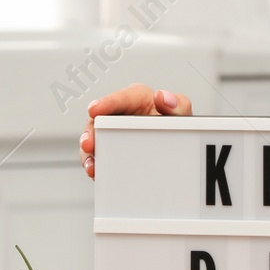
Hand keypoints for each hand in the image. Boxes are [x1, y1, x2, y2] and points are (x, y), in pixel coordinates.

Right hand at [78, 83, 193, 177]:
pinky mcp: (110, 149)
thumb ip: (177, 103)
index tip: (96, 109)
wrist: (176, 144)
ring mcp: (113, 133)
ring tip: (92, 164)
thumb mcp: (180, 110)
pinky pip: (97, 156)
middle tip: (89, 142)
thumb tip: (163, 97)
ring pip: (94, 140)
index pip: (121, 98)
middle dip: (91, 132)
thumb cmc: (174, 122)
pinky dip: (95, 165)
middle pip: (99, 120)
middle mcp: (120, 114)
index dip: (107, 103)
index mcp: (137, 99)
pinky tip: (95, 172)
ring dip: (89, 153)